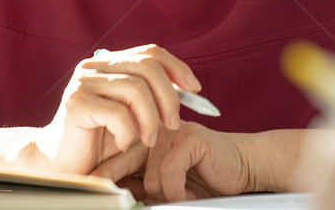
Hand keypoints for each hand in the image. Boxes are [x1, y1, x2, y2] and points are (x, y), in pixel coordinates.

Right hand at [30, 44, 200, 175]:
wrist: (62, 163)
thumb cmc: (101, 139)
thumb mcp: (134, 112)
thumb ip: (154, 95)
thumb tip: (191, 87)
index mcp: (109, 62)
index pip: (150, 52)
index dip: (177, 67)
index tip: (195, 90)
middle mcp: (94, 66)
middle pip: (147, 67)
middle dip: (168, 97)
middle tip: (173, 125)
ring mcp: (83, 82)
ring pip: (136, 89)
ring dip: (150, 120)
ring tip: (148, 140)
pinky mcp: (76, 103)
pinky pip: (118, 113)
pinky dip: (129, 132)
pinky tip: (123, 144)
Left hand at [93, 122, 252, 202]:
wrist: (243, 167)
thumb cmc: (207, 177)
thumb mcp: (168, 186)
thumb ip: (143, 186)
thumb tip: (113, 195)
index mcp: (148, 139)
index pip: (118, 158)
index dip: (105, 178)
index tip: (91, 190)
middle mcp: (157, 131)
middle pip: (127, 164)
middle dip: (123, 190)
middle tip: (118, 202)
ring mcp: (172, 132)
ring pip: (151, 177)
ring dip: (167, 196)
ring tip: (185, 194)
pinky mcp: (189, 138)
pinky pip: (169, 172)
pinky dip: (177, 191)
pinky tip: (189, 193)